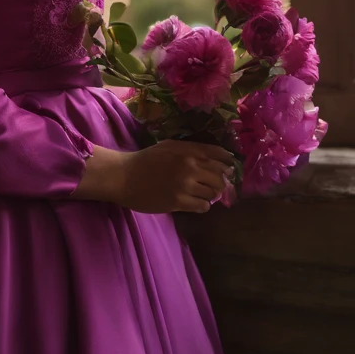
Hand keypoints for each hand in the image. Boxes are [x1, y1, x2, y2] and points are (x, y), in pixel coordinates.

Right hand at [116, 140, 235, 213]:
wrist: (125, 176)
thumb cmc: (146, 159)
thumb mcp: (170, 146)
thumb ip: (192, 149)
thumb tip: (217, 158)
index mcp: (188, 150)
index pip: (220, 155)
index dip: (228, 163)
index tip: (229, 169)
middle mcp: (190, 166)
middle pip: (220, 176)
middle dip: (220, 182)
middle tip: (213, 186)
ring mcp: (185, 184)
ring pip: (214, 193)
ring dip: (210, 195)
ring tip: (201, 194)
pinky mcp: (179, 201)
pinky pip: (203, 206)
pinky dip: (202, 205)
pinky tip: (194, 203)